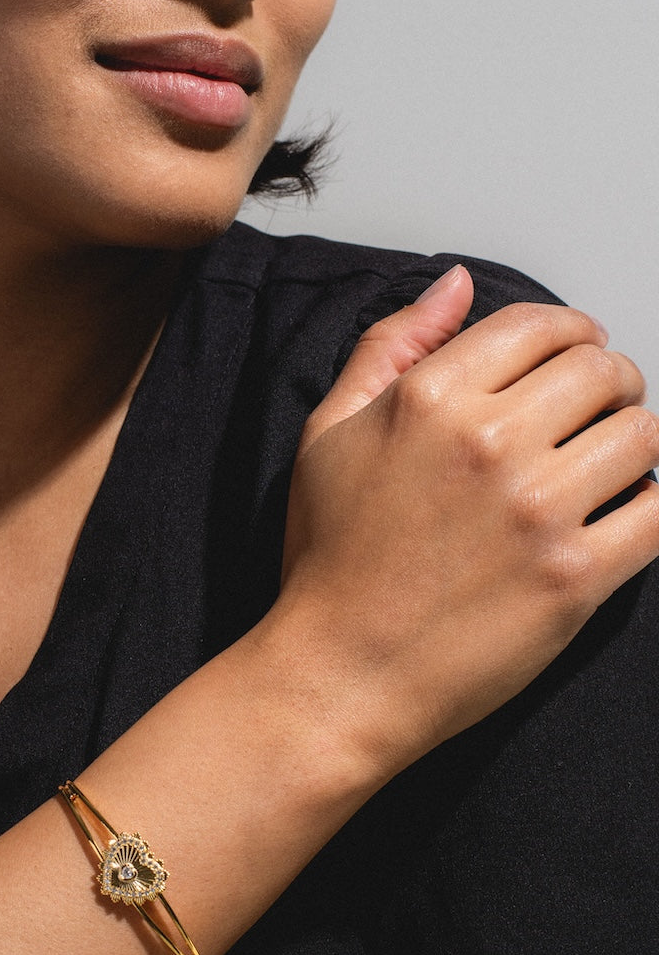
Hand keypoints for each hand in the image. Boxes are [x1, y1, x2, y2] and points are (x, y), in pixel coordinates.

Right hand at [277, 266, 658, 769]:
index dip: (569, 333)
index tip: (573, 356)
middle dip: (608, 383)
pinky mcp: (576, 575)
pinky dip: (652, 505)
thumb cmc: (330, 558)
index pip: (542, 326)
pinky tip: (619, 513)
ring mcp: (536, 509)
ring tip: (602, 467)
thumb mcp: (328, 434)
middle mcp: (487, 441)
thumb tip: (455, 284)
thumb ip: (390, 346)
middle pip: (604, 371)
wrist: (341, 670)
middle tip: (592, 412)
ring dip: (631, 442)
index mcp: (429, 399)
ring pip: (643, 433)